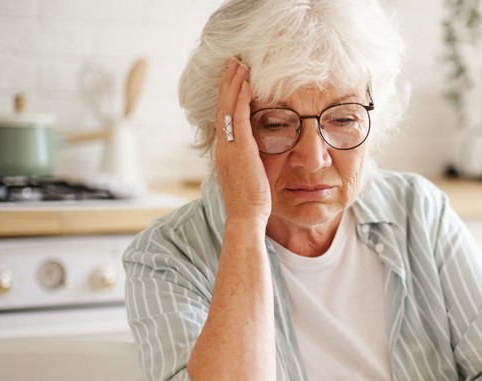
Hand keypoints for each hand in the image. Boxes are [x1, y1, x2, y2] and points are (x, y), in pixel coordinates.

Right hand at [215, 58, 270, 223]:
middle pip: (222, 106)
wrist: (246, 217)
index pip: (224, 116)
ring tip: (240, 65)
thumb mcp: (249, 174)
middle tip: (234, 61)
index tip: (234, 77)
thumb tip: (258, 147)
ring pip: (228, 108)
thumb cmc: (251, 200)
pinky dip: (242, 100)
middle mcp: (223, 146)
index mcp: (224, 151)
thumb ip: (250, 158)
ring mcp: (229, 147)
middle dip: (228, 82)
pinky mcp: (240, 150)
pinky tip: (248, 85)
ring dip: (234, 84)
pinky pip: (240, 119)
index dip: (227, 95)